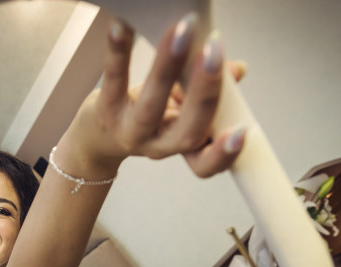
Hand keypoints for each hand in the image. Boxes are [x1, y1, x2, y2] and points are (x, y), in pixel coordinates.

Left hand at [57, 15, 246, 181]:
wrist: (98, 136)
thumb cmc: (146, 117)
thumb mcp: (181, 107)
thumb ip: (207, 88)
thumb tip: (236, 69)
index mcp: (183, 146)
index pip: (206, 164)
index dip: (224, 154)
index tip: (242, 130)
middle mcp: (158, 145)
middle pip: (186, 131)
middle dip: (204, 92)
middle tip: (213, 53)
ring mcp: (130, 131)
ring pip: (150, 105)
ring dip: (167, 65)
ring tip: (179, 32)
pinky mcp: (104, 111)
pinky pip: (113, 80)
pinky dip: (118, 51)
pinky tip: (120, 27)